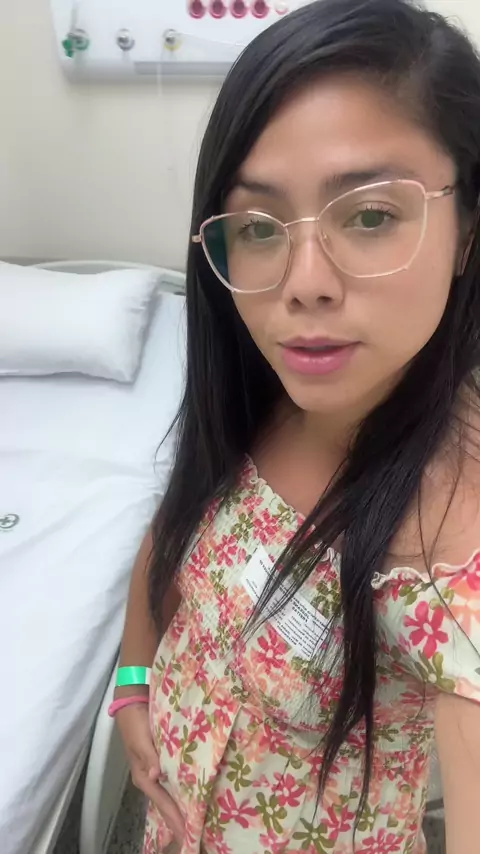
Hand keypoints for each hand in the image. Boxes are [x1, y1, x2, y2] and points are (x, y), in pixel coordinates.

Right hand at [116, 703, 184, 844]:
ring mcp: (155, 769)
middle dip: (178, 819)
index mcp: (143, 776)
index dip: (175, 817)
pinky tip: (194, 793)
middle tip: (194, 835)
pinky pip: (173, 780)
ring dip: (182, 806)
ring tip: (197, 820)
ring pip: (170, 793)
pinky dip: (182, 789)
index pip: (162, 801)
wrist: (133, 702)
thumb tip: (156, 776)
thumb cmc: (136, 721)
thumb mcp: (141, 738)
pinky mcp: (162, 760)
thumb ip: (149, 756)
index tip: (187, 832)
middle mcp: (149, 776)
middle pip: (166, 803)